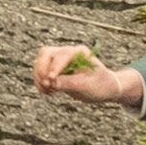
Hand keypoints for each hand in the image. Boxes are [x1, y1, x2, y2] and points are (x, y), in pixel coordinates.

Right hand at [29, 47, 143, 105]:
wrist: (106, 89)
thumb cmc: (101, 85)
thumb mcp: (88, 86)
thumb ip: (70, 83)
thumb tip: (52, 82)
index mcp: (79, 52)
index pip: (61, 55)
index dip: (54, 67)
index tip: (51, 80)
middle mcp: (68, 53)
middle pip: (45, 54)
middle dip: (42, 70)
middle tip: (46, 85)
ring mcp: (61, 60)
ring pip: (40, 62)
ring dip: (39, 76)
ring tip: (47, 91)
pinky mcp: (56, 69)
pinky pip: (41, 71)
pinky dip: (40, 81)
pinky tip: (48, 92)